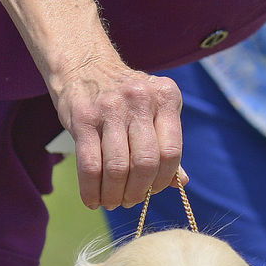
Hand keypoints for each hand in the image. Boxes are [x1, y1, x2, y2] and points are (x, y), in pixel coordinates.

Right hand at [48, 56, 185, 209]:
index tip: (153, 191)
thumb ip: (167, 144)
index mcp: (166, 97)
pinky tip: (92, 200)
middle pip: (145, 162)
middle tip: (131, 201)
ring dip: (114, 194)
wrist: (85, 64)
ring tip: (112, 202)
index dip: (163, 180)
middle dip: (138, 191)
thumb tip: (182, 182)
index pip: (171, 151)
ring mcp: (110, 108)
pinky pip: (90, 164)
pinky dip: (91, 189)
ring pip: (117, 167)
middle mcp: (140, 100)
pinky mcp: (83, 118)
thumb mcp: (153, 110)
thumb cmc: (126, 97)